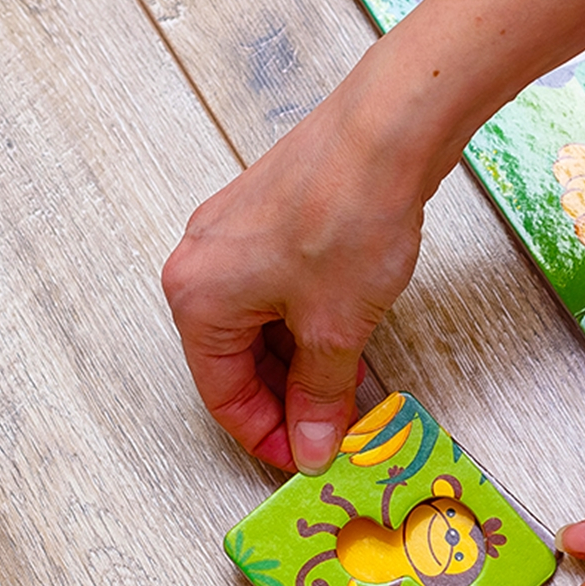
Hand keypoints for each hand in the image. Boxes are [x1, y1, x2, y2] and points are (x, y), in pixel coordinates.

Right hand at [161, 54, 428, 474]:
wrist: (387, 129)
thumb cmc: (348, 214)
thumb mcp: (335, 331)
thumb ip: (319, 396)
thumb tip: (310, 444)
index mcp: (197, 297)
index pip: (220, 394)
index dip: (266, 434)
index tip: (305, 456)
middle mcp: (201, 263)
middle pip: (234, 361)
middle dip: (285, 400)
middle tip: (329, 429)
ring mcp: (232, 236)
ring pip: (258, 327)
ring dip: (298, 365)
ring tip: (345, 390)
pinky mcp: (267, 218)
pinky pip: (274, 292)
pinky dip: (304, 325)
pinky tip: (344, 342)